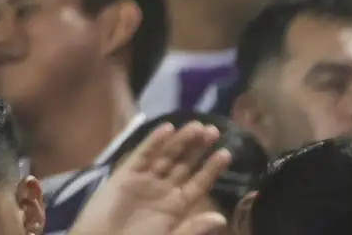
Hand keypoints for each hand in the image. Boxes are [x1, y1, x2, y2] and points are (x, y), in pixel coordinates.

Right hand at [69, 122, 231, 234]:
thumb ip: (192, 228)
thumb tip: (222, 218)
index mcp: (177, 206)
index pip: (198, 183)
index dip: (211, 169)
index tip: (226, 154)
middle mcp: (163, 189)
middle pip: (184, 164)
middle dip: (198, 148)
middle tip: (213, 130)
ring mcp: (144, 179)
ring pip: (166, 155)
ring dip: (181, 140)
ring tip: (197, 126)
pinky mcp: (125, 173)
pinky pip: (142, 155)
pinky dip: (153, 142)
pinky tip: (167, 129)